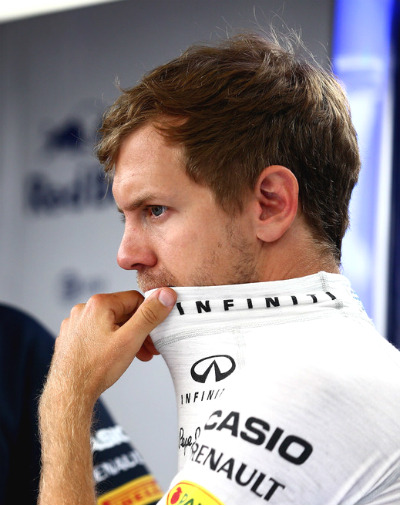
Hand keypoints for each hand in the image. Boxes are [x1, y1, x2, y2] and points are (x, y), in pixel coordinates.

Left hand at [47, 287, 175, 403]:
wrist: (70, 393)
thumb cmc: (97, 368)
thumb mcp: (131, 339)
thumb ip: (150, 315)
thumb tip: (165, 294)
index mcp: (99, 303)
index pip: (134, 299)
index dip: (149, 316)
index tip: (155, 333)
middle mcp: (83, 309)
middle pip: (122, 312)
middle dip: (139, 330)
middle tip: (149, 348)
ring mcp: (75, 323)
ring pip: (110, 324)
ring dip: (126, 337)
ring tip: (135, 355)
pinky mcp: (70, 337)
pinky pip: (96, 333)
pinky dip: (109, 342)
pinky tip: (115, 357)